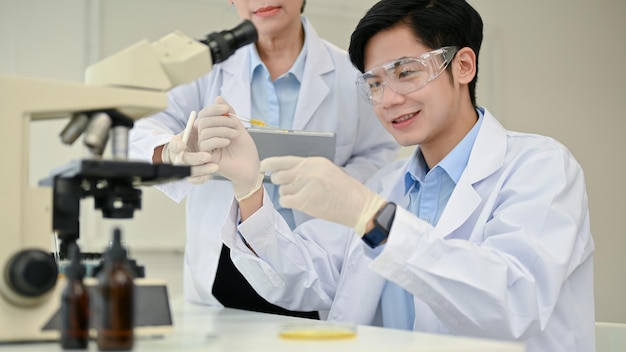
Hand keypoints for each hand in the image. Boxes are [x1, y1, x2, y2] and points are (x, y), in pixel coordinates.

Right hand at [161, 130, 216, 184]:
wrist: (192, 151)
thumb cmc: (193, 137)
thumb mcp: (193, 129)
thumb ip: (197, 125)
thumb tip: (201, 119)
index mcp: (177, 144)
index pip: (173, 146)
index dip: (177, 146)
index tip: (182, 145)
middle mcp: (178, 158)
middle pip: (184, 161)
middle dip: (195, 158)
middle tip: (208, 156)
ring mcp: (184, 168)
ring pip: (190, 173)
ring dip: (202, 170)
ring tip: (215, 167)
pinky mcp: (191, 176)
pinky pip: (195, 180)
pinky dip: (202, 178)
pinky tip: (210, 174)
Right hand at [196, 96, 262, 199]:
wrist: (251, 167)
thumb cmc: (245, 149)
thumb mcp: (238, 126)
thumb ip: (228, 113)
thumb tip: (218, 98)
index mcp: (212, 129)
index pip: (205, 114)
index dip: (214, 109)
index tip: (226, 109)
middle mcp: (206, 138)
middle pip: (203, 121)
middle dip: (220, 119)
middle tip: (235, 124)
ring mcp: (205, 148)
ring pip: (204, 131)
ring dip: (222, 129)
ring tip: (235, 134)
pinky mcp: (207, 158)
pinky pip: (205, 144)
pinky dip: (217, 139)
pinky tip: (228, 142)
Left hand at [259, 156, 385, 234]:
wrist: (359, 206)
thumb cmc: (345, 190)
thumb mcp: (328, 171)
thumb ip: (308, 169)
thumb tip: (286, 172)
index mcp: (315, 161)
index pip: (286, 160)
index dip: (271, 163)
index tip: (263, 166)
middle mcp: (309, 171)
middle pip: (280, 175)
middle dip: (281, 182)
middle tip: (288, 186)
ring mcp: (306, 186)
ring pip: (283, 189)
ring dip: (288, 193)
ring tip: (304, 196)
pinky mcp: (304, 201)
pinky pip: (285, 200)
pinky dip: (289, 202)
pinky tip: (300, 203)